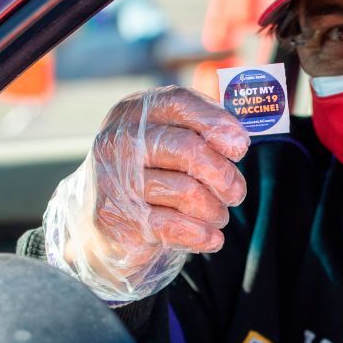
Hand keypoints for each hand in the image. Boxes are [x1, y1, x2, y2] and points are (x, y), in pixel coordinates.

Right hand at [44, 86, 249, 301]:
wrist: (102, 228)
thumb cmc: (151, 177)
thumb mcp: (168, 146)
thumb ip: (201, 133)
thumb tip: (238, 140)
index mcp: (135, 112)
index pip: (180, 103)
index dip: (217, 122)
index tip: (241, 147)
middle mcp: (119, 141)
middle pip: (188, 149)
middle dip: (223, 175)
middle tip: (236, 193)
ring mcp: (113, 180)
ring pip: (186, 191)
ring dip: (214, 210)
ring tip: (219, 216)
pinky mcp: (115, 219)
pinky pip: (173, 227)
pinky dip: (202, 235)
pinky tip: (212, 238)